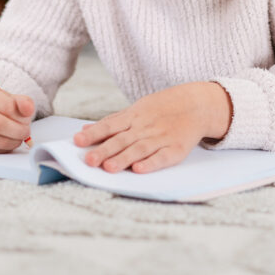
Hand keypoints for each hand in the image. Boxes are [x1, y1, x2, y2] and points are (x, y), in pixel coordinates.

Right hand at [0, 83, 34, 152]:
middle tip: (26, 131)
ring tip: (19, 135)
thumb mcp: (6, 96)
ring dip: (14, 141)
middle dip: (18, 130)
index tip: (29, 116)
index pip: (6, 105)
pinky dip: (6, 148)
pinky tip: (8, 140)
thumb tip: (29, 109)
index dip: (21, 114)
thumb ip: (21, 101)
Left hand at [73, 82, 231, 173]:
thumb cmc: (161, 109)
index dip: (94, 134)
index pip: (109, 125)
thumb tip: (84, 131)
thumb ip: (111, 122)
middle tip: (89, 161)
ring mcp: (160, 138)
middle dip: (104, 150)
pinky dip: (151, 163)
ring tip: (109, 168)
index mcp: (133, 116)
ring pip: (139, 149)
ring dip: (123, 159)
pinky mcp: (175, 149)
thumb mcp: (136, 110)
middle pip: (122, 140)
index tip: (77, 142)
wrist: (196, 105)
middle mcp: (145, 127)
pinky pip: (162, 157)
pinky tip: (139, 170)